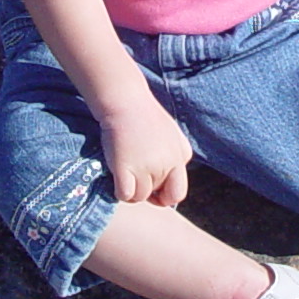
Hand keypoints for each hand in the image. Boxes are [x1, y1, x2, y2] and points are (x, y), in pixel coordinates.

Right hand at [97, 93, 192, 207]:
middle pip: (157, 196)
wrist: (126, 101)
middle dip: (146, 191)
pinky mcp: (126, 168)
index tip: (152, 187)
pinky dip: (119, 192)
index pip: (177, 192)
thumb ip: (173, 157)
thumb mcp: (170, 135)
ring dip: (131, 191)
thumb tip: (165, 185)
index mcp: (181, 157)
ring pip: (140, 197)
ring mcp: (148, 167)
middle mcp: (168, 164)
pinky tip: (116, 178)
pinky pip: (125, 195)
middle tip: (135, 176)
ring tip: (123, 171)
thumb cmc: (144, 116)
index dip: (164, 195)